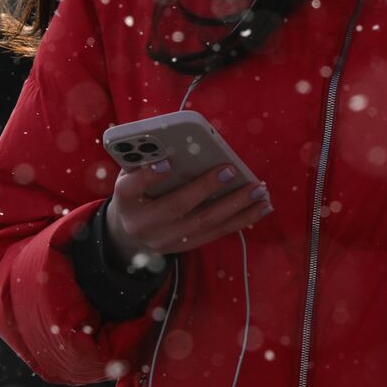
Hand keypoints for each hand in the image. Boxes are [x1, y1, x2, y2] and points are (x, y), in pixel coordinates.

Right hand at [105, 161, 270, 263]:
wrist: (130, 231)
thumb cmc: (138, 190)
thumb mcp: (132, 173)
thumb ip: (148, 159)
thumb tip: (178, 140)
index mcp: (125, 200)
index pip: (129, 188)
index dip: (146, 176)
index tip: (165, 164)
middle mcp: (143, 224)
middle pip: (177, 207)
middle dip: (206, 188)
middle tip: (232, 170)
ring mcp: (165, 239)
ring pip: (205, 224)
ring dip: (236, 207)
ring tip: (259, 191)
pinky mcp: (185, 246)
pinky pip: (217, 233)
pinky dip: (241, 220)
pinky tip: (260, 207)